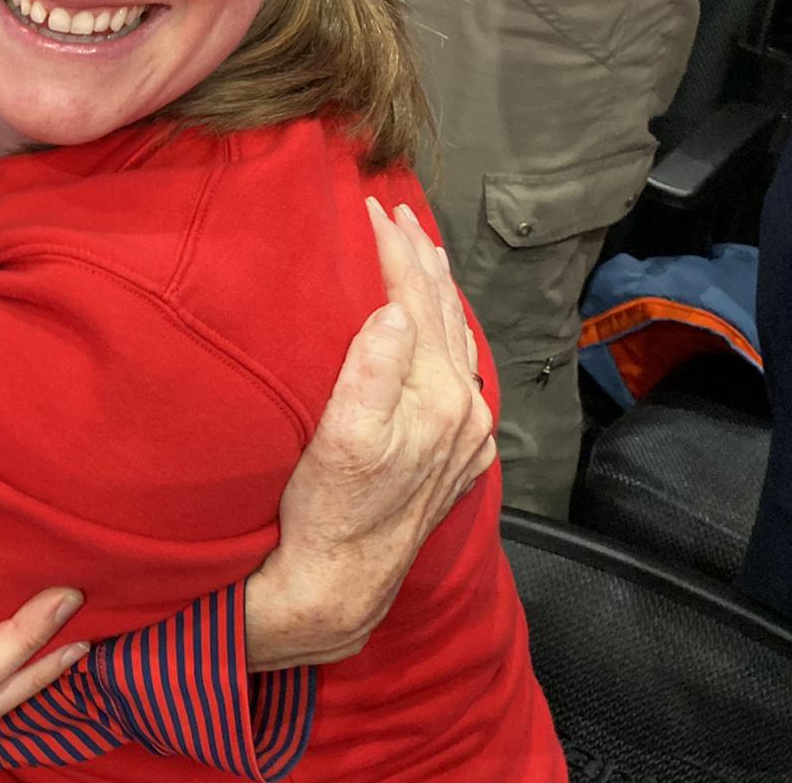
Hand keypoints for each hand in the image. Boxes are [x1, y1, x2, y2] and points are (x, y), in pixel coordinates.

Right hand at [244, 201, 494, 669]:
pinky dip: (446, 334)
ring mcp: (464, 437)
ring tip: (419, 252)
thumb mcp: (342, 436)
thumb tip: (395, 307)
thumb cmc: (327, 510)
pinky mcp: (454, 456)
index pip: (417, 299)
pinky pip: (460, 373)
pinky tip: (434, 329)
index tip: (371, 206)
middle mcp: (464, 412)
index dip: (393, 249)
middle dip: (420, 257)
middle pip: (446, 313)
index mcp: (439, 397)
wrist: (338, 585)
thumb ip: (374, 368)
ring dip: (437, 291)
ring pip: (458, 340)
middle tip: (396, 210)